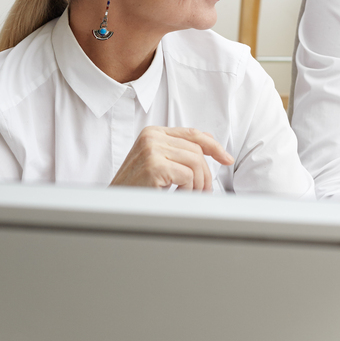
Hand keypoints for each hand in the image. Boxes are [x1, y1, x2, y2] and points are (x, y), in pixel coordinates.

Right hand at [110, 126, 233, 190]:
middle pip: (197, 150)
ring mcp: (151, 149)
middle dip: (206, 173)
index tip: (226, 158)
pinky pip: (188, 176)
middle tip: (203, 191)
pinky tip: (176, 196)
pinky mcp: (154, 165)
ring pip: (196, 162)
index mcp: (152, 133)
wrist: (113, 207)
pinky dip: (188, 190)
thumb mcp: (158, 163)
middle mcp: (151, 137)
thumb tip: (210, 144)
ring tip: (188, 194)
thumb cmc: (136, 189)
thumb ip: (179, 152)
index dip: (213, 145)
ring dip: (197, 184)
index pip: (192, 134)